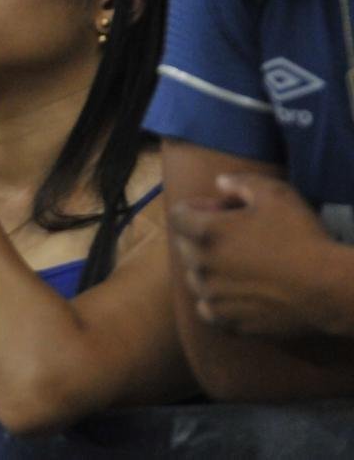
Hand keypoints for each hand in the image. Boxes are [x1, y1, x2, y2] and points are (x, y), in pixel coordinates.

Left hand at [170, 173, 334, 336]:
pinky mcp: (227, 320)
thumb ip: (241, 182)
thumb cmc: (300, 237)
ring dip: (206, 268)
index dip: (196, 208)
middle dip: (198, 236)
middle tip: (231, 235)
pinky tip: (236, 292)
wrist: (326, 288)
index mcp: (206, 233)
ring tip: (235, 264)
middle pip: (183, 245)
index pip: (178, 215)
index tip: (220, 210)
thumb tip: (219, 183)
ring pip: (193, 278)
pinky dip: (215, 299)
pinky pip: (207, 308)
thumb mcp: (275, 194)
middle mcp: (201, 266)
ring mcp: (212, 297)